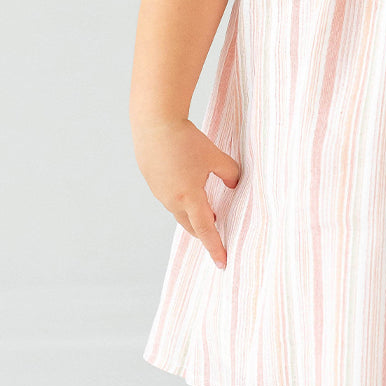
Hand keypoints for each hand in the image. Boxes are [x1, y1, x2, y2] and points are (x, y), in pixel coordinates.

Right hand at [134, 117, 239, 267]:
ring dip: (192, 214)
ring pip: (179, 211)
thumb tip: (233, 185)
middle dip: (204, 232)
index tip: (222, 263)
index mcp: (189, 197)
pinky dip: (181, 200)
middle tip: (217, 233)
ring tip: (207, 209)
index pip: (206, 229)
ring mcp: (159, 191)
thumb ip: (230, 174)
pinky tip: (188, 187)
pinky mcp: (152, 180)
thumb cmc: (186, 139)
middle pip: (190, 225)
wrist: (154, 122)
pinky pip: (169, 197)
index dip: (215, 247)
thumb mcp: (215, 156)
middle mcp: (171, 199)